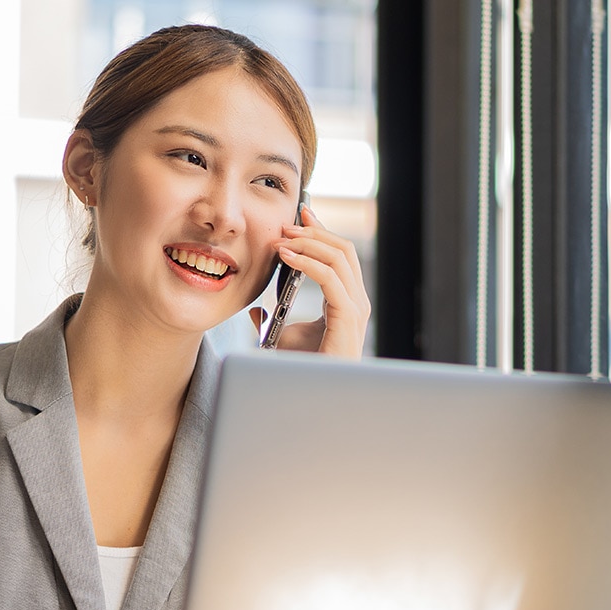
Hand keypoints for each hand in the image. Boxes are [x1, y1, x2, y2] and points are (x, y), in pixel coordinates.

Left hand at [247, 206, 370, 358]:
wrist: (310, 393)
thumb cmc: (304, 369)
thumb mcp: (285, 337)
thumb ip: (275, 319)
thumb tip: (254, 309)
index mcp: (346, 301)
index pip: (339, 255)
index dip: (320, 232)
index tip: (298, 216)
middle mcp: (356, 301)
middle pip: (343, 249)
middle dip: (314, 231)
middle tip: (286, 224)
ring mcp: (356, 309)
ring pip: (340, 257)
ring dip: (309, 243)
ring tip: (282, 240)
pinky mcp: (348, 317)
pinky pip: (331, 278)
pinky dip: (309, 262)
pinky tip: (287, 257)